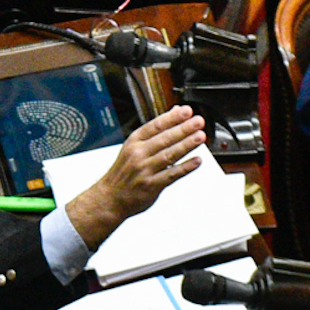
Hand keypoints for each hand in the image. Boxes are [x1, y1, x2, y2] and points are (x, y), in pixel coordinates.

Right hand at [66, 106, 205, 248]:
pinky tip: (196, 161)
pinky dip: (185, 168)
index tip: (187, 111)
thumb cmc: (123, 172)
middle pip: (164, 139)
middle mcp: (138, 154)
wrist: (109, 198)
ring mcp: (144, 170)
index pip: (155, 126)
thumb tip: (175, 112)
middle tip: (198, 121)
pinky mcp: (151, 186)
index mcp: (134, 142)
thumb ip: (156, 129)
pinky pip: (171, 175)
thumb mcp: (133, 146)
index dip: (172, 118)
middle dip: (183, 129)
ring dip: (186, 145)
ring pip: (169, 155)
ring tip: (200, 137)